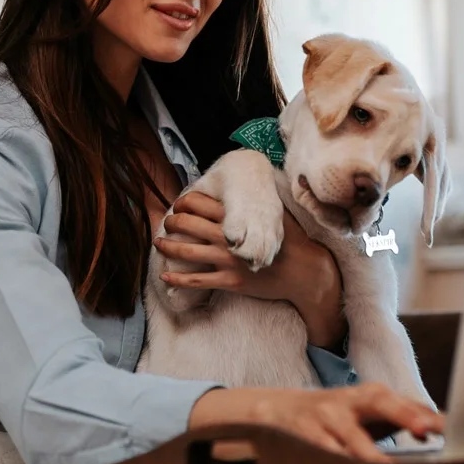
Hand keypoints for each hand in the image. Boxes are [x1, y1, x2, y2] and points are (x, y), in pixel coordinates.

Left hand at [157, 192, 346, 347]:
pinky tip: (165, 276)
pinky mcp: (230, 282)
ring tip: (158, 243)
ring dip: (167, 247)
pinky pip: (197, 281)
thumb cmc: (291, 241)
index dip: (185, 202)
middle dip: (172, 222)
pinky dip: (178, 279)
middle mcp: (229, 238)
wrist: (305, 273)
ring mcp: (228, 261)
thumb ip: (257, 203)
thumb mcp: (276, 215)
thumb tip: (250, 182)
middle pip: (187, 225)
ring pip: (187, 252)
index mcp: (238, 218)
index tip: (180, 204)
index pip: (201, 204)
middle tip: (168, 222)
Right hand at [188, 383, 442, 463]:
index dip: (423, 415)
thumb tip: (442, 430)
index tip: (442, 427)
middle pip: (381, 401)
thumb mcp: (366, 414)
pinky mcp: (303, 436)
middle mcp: (350, 402)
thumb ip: (403, 421)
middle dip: (403, 413)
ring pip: (352, 437)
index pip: (405, 403)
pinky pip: (323, 454)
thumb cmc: (335, 417)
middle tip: (423, 429)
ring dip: (371, 455)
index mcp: (371, 396)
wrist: (274, 410)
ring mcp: (325, 418)